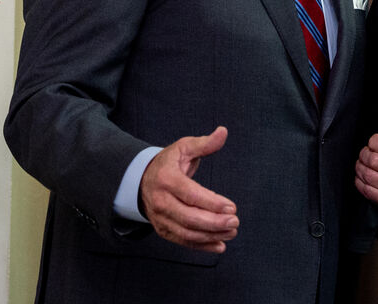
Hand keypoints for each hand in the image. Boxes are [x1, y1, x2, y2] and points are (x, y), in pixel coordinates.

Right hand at [140, 126, 238, 252]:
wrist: (142, 180)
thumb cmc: (168, 163)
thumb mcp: (183, 148)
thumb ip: (204, 143)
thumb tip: (223, 132)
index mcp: (166, 179)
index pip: (190, 194)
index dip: (212, 203)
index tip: (232, 207)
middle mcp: (160, 201)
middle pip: (188, 217)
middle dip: (214, 222)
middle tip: (235, 221)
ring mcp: (160, 218)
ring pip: (186, 233)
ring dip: (211, 235)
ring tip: (232, 232)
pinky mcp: (163, 229)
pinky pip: (183, 241)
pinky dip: (202, 247)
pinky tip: (220, 245)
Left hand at [355, 101, 377, 211]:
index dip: (375, 141)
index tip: (374, 141)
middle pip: (374, 160)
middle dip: (365, 154)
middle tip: (366, 152)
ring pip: (367, 174)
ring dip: (360, 167)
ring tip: (363, 163)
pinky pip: (366, 189)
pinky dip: (360, 181)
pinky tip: (364, 176)